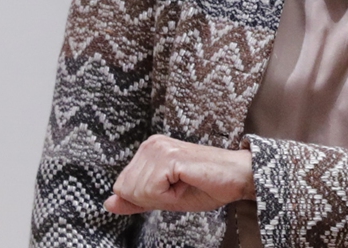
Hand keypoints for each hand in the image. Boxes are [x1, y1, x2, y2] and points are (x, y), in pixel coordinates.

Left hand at [103, 135, 254, 213]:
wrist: (239, 178)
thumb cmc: (208, 185)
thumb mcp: (165, 198)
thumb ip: (136, 200)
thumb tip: (108, 203)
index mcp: (148, 149)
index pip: (122, 186)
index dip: (147, 198)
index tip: (173, 188)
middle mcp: (151, 144)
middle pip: (126, 189)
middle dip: (153, 198)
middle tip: (181, 186)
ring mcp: (160, 148)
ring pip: (137, 191)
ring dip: (163, 197)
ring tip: (185, 183)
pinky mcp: (170, 157)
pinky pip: (151, 191)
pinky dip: (169, 197)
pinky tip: (187, 183)